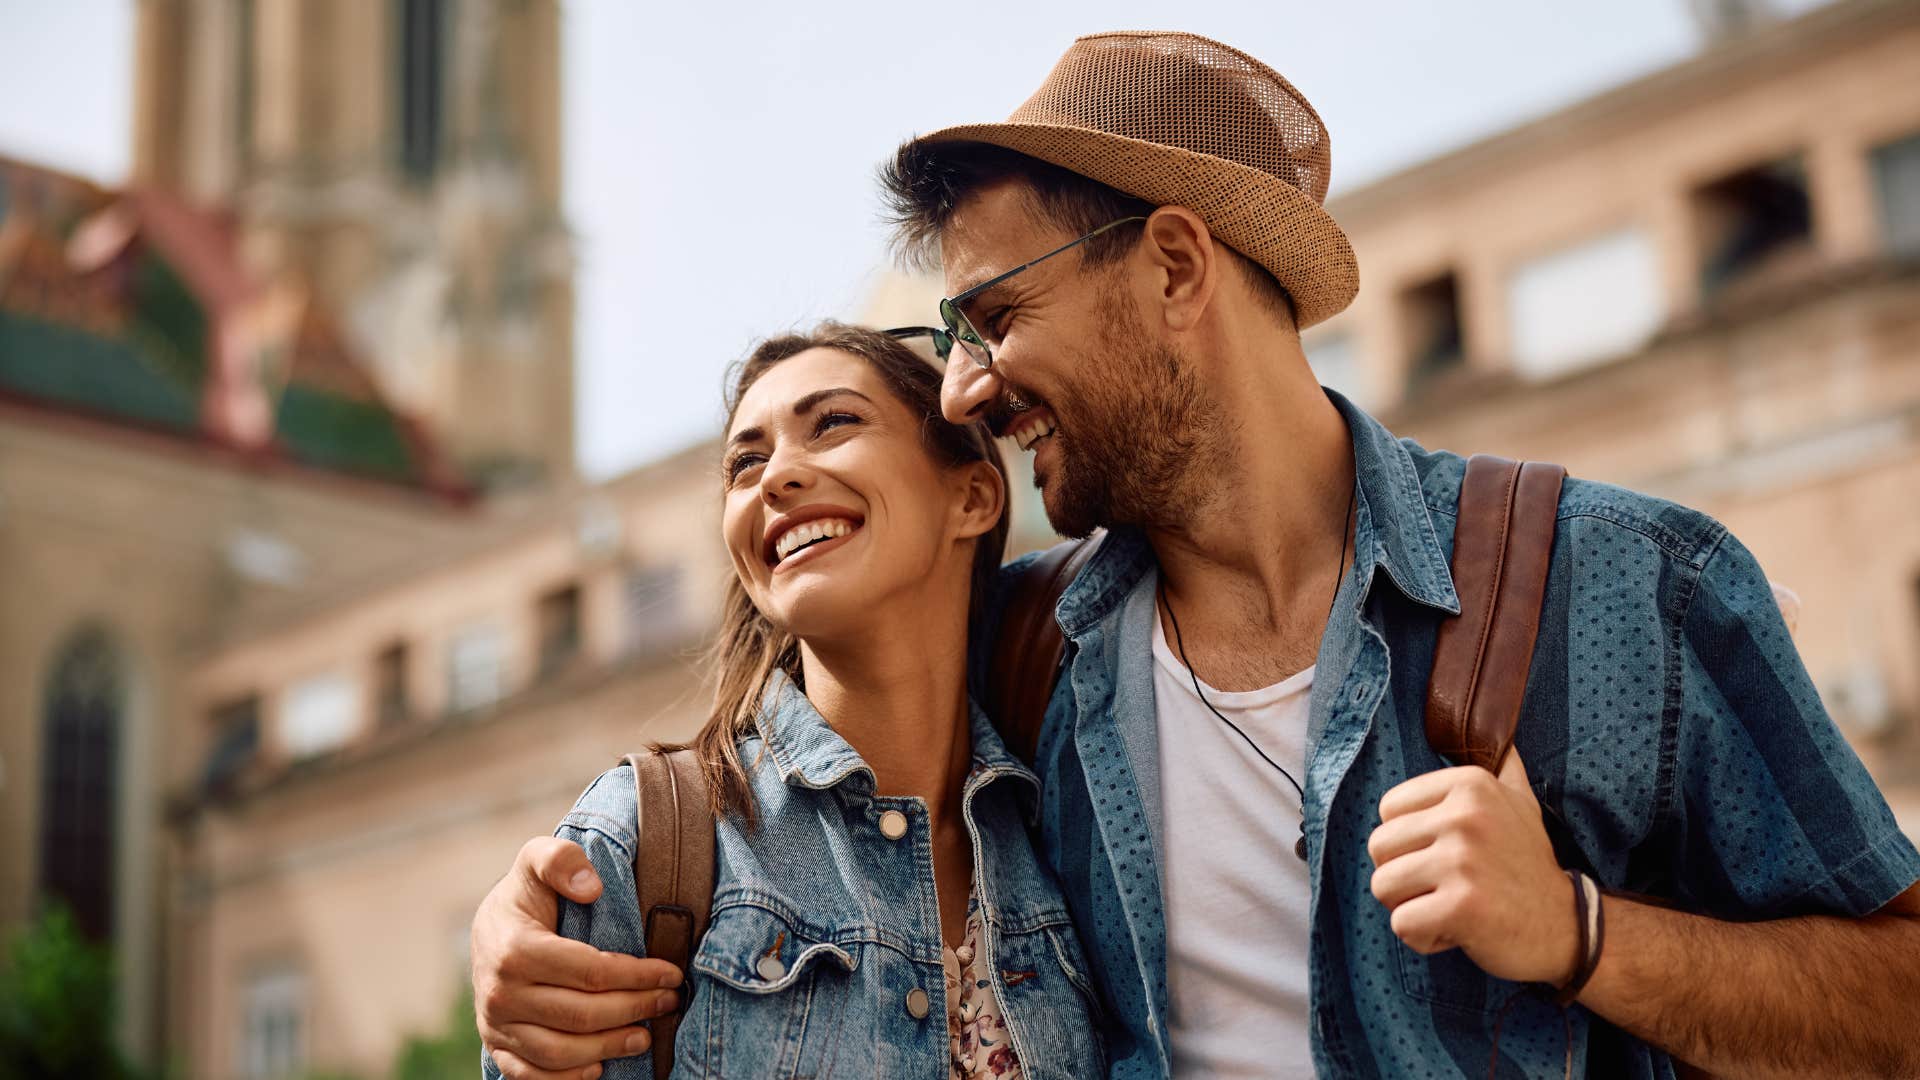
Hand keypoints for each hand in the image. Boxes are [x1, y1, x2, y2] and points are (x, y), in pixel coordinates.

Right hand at [473, 837, 684, 1078]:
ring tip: (646, 1036)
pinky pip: (529, 1075)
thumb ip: (561, 859)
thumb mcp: (538, 859)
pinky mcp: (496, 1045)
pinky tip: (598, 1066)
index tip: (671, 973)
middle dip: (635, 1009)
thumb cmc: (527, 894)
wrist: (488, 929)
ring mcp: (495, 1024)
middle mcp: (500, 992)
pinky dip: (566, 1078)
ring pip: (560, 1051)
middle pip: (581, 1014)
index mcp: (515, 949)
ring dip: (609, 1047)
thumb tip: (592, 887)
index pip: (591, 972)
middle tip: (669, 1002)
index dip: (637, 976)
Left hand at [1366, 748, 1578, 986]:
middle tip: (1447, 886)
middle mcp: (1466, 815)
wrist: (1568, 928)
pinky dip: (1423, 937)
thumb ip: (1503, 766)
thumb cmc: (1529, 865)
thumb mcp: (1521, 802)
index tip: (1448, 853)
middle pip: (1379, 847)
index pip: (1388, 809)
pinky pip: (1401, 924)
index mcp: (1471, 783)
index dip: (1410, 840)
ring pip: (1383, 885)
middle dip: (1404, 875)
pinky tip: (1457, 931)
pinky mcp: (1461, 906)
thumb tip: (1501, 732)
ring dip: (1410, 906)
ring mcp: (1463, 860)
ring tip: (1450, 906)